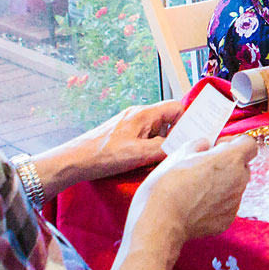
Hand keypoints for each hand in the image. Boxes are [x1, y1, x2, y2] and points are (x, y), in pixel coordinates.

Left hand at [38, 101, 184, 191]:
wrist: (74, 161)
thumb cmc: (104, 155)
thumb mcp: (139, 154)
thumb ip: (164, 148)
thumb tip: (182, 146)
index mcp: (144, 114)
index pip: (177, 108)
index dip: (188, 121)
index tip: (193, 137)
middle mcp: (138, 115)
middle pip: (168, 119)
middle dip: (176, 135)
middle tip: (181, 151)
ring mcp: (129, 124)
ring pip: (157, 130)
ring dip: (163, 143)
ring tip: (163, 159)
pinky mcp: (123, 135)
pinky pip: (145, 137)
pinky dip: (151, 147)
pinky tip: (147, 161)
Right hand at [102, 134, 257, 269]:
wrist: (155, 231)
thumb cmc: (162, 188)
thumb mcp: (174, 158)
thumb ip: (196, 147)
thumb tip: (205, 145)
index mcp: (228, 160)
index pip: (250, 144)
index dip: (235, 145)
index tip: (219, 149)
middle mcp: (237, 183)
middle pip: (242, 167)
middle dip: (226, 166)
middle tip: (200, 169)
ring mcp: (233, 206)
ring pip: (234, 188)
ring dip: (220, 186)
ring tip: (193, 190)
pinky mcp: (224, 224)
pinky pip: (224, 207)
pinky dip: (214, 205)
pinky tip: (193, 209)